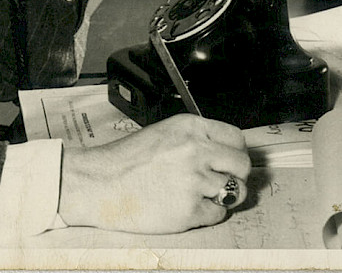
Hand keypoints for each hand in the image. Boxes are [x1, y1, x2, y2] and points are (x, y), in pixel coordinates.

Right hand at [58, 113, 250, 234]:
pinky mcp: (190, 210)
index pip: (236, 138)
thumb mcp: (163, 134)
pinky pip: (218, 214)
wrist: (99, 183)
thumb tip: (224, 155)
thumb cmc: (125, 161)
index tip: (229, 161)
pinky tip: (186, 206)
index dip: (234, 152)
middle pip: (242, 165)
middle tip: (220, 181)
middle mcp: (196, 149)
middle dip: (235, 176)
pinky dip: (207, 214)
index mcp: (189, 127)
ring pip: (236, 192)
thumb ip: (194, 140)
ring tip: (202, 195)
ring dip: (223, 197)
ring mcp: (195, 180)